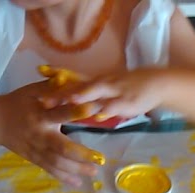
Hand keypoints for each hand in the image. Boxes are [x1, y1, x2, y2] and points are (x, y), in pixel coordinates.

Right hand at [0, 81, 105, 186]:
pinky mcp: (34, 158)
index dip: (76, 112)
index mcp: (40, 114)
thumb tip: (79, 83)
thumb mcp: (34, 90)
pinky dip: (63, 177)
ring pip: (57, 162)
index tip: (93, 110)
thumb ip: (56, 87)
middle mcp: (39, 134)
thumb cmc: (19, 102)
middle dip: (80, 154)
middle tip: (99, 160)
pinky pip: (50, 169)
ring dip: (76, 169)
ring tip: (93, 172)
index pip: (60, 112)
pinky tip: (77, 183)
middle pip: (61, 147)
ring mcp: (36, 149)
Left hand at [42, 69, 164, 120]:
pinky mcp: (127, 101)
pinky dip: (107, 111)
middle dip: (61, 93)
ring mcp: (115, 92)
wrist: (156, 83)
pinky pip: (116, 106)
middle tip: (43, 98)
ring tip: (69, 101)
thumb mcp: (106, 88)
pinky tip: (98, 116)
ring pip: (96, 94)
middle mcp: (103, 84)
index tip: (38, 73)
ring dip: (83, 97)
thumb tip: (68, 95)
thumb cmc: (129, 87)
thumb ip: (88, 93)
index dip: (56, 75)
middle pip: (79, 87)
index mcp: (96, 81)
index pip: (73, 77)